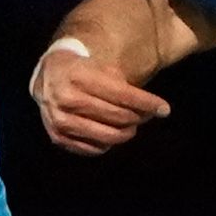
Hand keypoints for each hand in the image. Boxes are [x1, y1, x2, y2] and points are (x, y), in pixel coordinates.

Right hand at [30, 41, 169, 154]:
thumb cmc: (85, 70)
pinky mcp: (58, 136)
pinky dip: (108, 143)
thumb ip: (126, 85)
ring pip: (107, 136)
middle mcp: (66, 98)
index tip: (165, 108)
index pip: (122, 94)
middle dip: (139, 117)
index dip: (147, 103)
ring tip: (133, 125)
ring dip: (126, 132)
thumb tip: (157, 108)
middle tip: (148, 115)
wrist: (50, 76)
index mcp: (78, 76)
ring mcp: (59, 120)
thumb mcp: (103, 67)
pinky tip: (114, 132)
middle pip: (117, 116)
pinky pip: (93, 148)